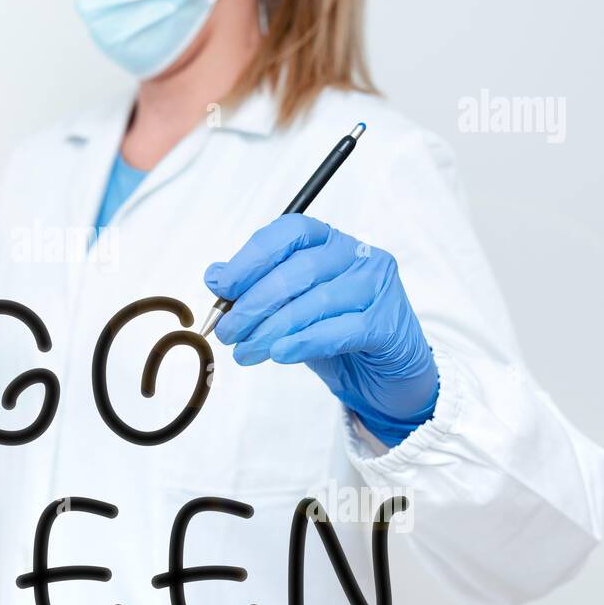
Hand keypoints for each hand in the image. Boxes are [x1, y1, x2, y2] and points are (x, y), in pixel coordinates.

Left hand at [204, 214, 438, 446]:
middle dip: (255, 302)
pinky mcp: (388, 323)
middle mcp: (356, 255)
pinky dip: (304, 342)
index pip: (289, 232)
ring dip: (272, 328)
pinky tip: (279, 354)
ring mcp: (377, 286)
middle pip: (299, 269)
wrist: (383, 373)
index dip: (252, 257)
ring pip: (318, 301)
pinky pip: (341, 330)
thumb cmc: (334, 332)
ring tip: (246, 352)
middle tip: (228, 331)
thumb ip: (256, 288)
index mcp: (329, 241)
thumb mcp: (289, 307)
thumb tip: (215, 275)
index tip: (222, 287)